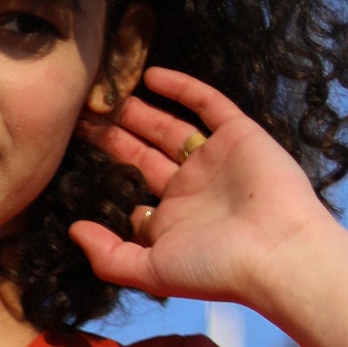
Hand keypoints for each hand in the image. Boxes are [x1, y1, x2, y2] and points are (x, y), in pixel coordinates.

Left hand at [72, 66, 339, 315]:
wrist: (276, 251)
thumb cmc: (214, 268)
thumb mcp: (149, 271)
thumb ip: (108, 255)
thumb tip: (72, 230)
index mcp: (170, 222)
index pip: (131, 195)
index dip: (104, 178)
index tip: (70, 158)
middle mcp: (190, 189)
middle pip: (143, 154)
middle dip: (113, 136)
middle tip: (82, 114)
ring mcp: (214, 160)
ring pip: (168, 127)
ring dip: (138, 111)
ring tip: (107, 93)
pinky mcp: (238, 135)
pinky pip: (207, 103)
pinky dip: (181, 88)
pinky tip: (151, 76)